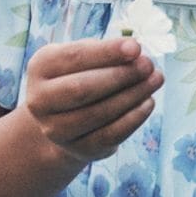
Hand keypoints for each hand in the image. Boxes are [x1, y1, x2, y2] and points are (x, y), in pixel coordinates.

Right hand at [18, 34, 162, 166]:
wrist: (65, 118)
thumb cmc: (80, 75)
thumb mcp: (84, 58)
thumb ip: (105, 53)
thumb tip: (135, 53)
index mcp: (40, 68)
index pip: (73, 58)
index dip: (106, 52)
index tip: (136, 47)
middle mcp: (40, 101)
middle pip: (82, 88)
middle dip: (121, 75)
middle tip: (148, 65)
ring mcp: (56, 129)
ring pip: (98, 113)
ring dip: (133, 95)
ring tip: (155, 79)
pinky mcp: (79, 149)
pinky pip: (110, 135)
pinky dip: (134, 118)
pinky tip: (148, 102)